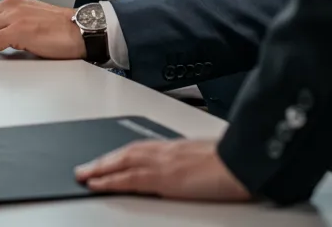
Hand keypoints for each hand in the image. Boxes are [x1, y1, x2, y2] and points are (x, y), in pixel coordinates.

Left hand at [75, 139, 250, 201]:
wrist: (248, 161)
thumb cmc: (236, 162)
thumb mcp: (211, 159)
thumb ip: (194, 162)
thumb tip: (192, 168)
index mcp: (178, 147)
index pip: (141, 148)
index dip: (121, 154)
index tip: (106, 159)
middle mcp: (168, 150)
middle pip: (127, 152)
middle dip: (104, 160)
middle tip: (84, 168)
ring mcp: (166, 162)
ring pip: (124, 162)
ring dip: (101, 168)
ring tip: (84, 175)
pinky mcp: (166, 177)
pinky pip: (131, 178)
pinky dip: (112, 180)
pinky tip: (99, 184)